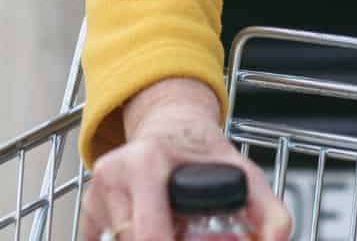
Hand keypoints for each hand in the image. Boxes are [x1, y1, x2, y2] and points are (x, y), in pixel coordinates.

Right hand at [81, 78, 289, 240]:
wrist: (170, 127)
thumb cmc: (202, 152)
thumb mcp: (244, 172)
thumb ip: (270, 211)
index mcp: (147, 162)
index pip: (151, 234)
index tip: (192, 240)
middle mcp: (113, 174)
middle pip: (133, 240)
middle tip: (185, 234)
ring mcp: (94, 194)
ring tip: (173, 229)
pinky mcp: (86, 212)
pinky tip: (155, 231)